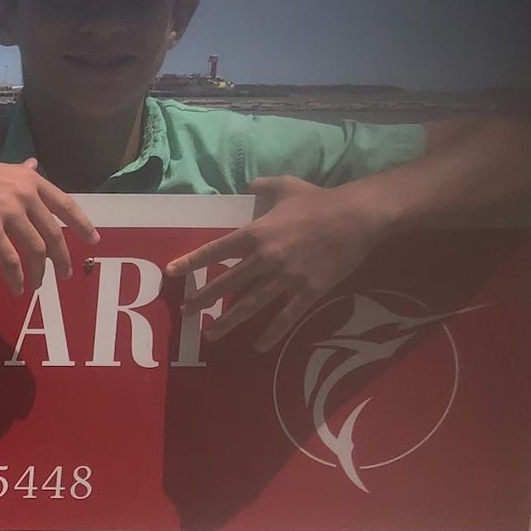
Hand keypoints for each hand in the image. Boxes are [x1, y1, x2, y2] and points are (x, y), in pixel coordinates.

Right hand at [0, 151, 98, 292]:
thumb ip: (19, 173)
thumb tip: (33, 165)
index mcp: (29, 179)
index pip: (65, 203)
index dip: (82, 224)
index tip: (93, 240)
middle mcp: (24, 195)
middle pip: (53, 233)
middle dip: (61, 258)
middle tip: (65, 274)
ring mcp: (8, 212)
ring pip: (35, 249)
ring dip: (38, 272)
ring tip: (36, 285)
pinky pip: (10, 260)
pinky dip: (16, 277)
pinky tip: (17, 288)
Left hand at [165, 175, 388, 352]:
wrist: (358, 215)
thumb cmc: (320, 200)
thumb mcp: (288, 186)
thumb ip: (264, 186)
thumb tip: (249, 184)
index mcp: (257, 233)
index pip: (216, 250)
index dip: (192, 262)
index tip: (172, 272)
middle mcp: (266, 258)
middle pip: (228, 283)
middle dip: (204, 299)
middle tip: (185, 313)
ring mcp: (287, 276)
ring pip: (251, 303)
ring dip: (229, 321)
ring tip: (211, 334)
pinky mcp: (309, 290)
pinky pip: (287, 316)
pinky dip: (272, 332)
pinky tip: (259, 346)